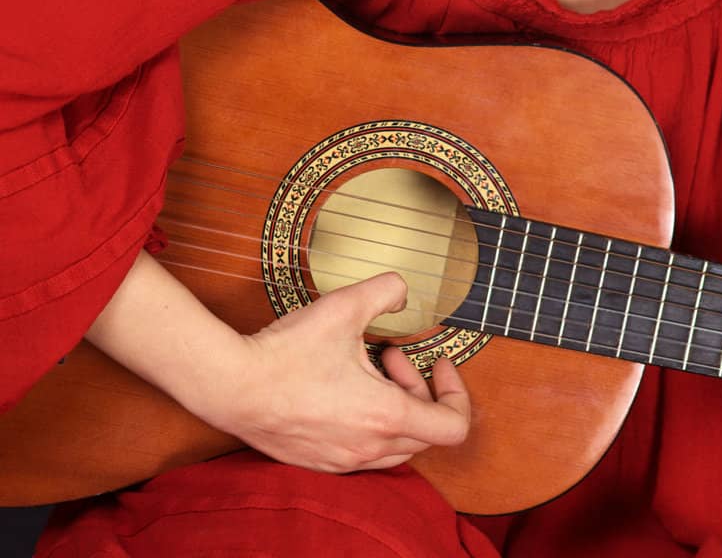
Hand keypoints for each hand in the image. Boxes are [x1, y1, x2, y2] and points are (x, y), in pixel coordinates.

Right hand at [208, 271, 470, 472]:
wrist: (232, 386)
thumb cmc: (287, 352)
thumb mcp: (345, 305)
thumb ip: (387, 290)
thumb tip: (404, 293)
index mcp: (385, 417)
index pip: (452, 427)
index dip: (456, 391)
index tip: (437, 361)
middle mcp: (368, 449)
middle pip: (424, 433)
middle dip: (419, 389)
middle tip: (395, 354)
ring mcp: (343, 461)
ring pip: (393, 445)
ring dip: (394, 404)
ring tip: (369, 365)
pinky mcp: (320, 462)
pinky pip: (363, 450)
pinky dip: (368, 421)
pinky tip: (343, 385)